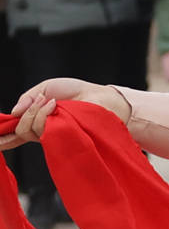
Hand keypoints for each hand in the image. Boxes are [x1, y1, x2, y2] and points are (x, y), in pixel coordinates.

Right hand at [1, 78, 127, 148]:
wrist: (98, 95)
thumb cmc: (74, 92)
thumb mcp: (46, 89)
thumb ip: (27, 99)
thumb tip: (13, 113)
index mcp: (36, 121)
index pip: (16, 133)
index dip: (3, 139)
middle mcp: (43, 132)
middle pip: (20, 130)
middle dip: (27, 113)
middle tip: (42, 100)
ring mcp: (53, 137)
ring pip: (30, 130)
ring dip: (37, 112)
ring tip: (54, 103)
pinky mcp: (63, 139)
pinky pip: (43, 130)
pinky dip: (44, 115)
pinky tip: (55, 107)